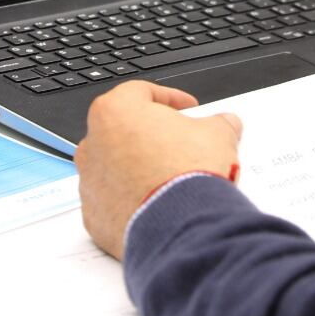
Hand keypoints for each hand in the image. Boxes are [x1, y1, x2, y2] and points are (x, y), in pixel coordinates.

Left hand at [76, 80, 242, 259]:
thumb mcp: (217, 134)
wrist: (180, 223)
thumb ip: (218, 123)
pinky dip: (132, 200)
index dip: (169, 98)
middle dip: (151, 135)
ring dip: (139, 168)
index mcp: (115, 112)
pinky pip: (113, 201)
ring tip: (171, 177)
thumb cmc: (188, 172)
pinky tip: (159, 203)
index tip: (187, 108)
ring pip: (114, 167)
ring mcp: (90, 182)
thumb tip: (224, 125)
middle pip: (123, 130)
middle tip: (180, 143)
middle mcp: (94, 144)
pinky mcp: (93, 216)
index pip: (140, 92)